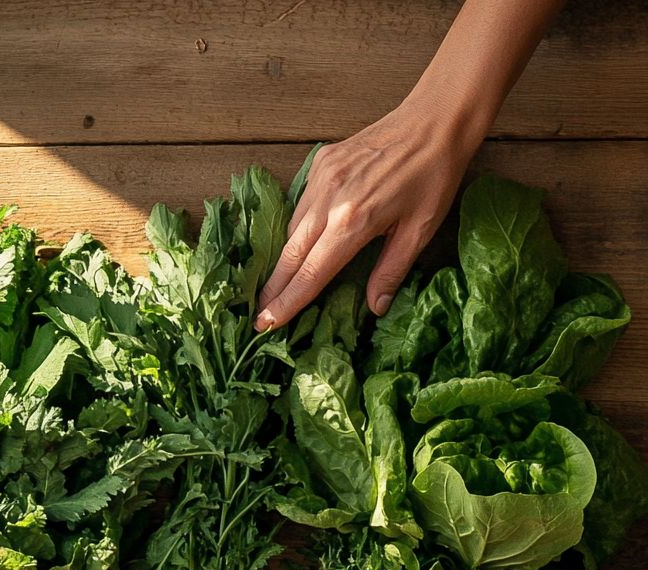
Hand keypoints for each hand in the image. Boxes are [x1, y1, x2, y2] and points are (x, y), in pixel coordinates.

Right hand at [256, 99, 480, 331]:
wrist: (436, 119)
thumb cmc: (435, 175)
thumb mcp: (421, 230)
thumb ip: (392, 270)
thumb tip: (375, 308)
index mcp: (354, 221)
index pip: (311, 274)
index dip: (288, 302)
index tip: (266, 323)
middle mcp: (329, 200)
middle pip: (290, 255)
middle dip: (273, 288)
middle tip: (259, 312)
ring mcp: (321, 178)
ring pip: (291, 229)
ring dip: (284, 259)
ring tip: (278, 284)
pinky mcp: (321, 163)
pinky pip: (301, 204)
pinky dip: (298, 227)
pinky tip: (302, 241)